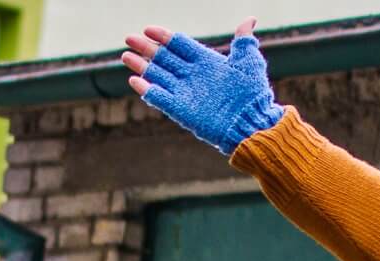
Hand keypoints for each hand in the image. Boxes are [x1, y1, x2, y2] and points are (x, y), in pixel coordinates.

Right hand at [122, 19, 281, 155]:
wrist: (252, 123)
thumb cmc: (253, 93)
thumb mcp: (249, 62)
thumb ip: (244, 41)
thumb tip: (250, 19)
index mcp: (205, 62)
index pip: (179, 45)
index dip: (164, 36)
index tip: (148, 28)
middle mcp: (192, 76)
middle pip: (164, 58)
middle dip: (146, 48)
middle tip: (128, 38)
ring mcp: (185, 93)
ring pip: (158, 76)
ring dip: (142, 67)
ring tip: (126, 56)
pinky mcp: (182, 110)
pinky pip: (161, 98)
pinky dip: (148, 90)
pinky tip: (135, 82)